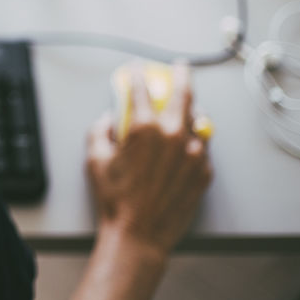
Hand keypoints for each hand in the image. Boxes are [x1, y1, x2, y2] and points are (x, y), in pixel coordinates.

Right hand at [86, 60, 213, 256]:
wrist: (139, 233)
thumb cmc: (115, 198)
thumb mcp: (95, 158)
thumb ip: (100, 130)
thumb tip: (108, 120)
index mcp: (145, 128)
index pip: (143, 89)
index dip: (137, 74)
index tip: (136, 68)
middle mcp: (174, 135)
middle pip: (185, 94)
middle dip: (181, 75)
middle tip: (180, 66)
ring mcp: (194, 153)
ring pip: (200, 120)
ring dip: (193, 109)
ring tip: (188, 106)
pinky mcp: (204, 172)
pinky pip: (203, 146)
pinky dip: (196, 139)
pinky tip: (187, 142)